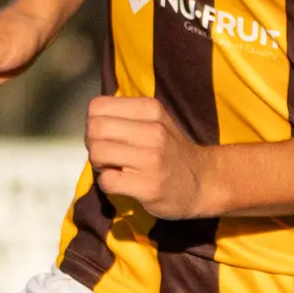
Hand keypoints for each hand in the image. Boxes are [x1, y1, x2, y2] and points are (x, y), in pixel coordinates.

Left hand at [86, 94, 221, 220]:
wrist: (203, 182)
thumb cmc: (171, 151)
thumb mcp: (155, 121)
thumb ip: (125, 116)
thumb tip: (90, 123)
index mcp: (151, 109)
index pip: (97, 106)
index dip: (95, 122)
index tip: (109, 136)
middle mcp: (153, 130)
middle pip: (94, 129)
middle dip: (93, 144)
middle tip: (108, 155)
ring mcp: (151, 159)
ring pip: (97, 153)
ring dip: (100, 164)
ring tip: (116, 168)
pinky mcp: (148, 186)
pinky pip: (106, 181)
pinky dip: (108, 184)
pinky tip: (123, 183)